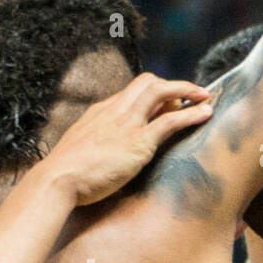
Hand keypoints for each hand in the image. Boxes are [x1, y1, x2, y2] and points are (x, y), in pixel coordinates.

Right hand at [46, 73, 211, 205]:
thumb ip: (91, 145)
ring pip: (160, 91)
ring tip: (204, 97)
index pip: (130, 92)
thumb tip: (97, 153)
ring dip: (186, 90)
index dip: (150, 95)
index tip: (164, 104)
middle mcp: (114, 111)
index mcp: (100, 112)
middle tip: (188, 96)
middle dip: (171, 86)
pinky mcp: (138, 142)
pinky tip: (205, 113)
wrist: (57, 180)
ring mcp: (127, 124)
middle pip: (147, 82)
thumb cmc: (63, 174)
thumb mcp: (77, 150)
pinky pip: (170, 120)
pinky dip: (191, 114)